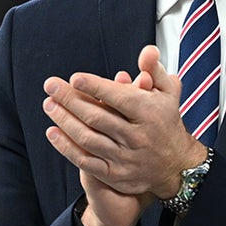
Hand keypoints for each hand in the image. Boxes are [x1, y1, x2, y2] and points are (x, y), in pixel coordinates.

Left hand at [44, 45, 209, 201]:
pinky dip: (66, 147)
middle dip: (70, 100)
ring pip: (88, 138)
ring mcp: (125, 158)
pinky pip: (86, 161)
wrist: (176, 166)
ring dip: (64, 120)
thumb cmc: (166, 123)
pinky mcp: (116, 175)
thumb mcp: (167, 93)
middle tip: (50, 86)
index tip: (74, 78)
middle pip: (97, 117)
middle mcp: (137, 136)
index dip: (95, 87)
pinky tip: (53, 132)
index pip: (119, 98)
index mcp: (149, 113)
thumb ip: (154, 70)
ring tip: (49, 104)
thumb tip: (147, 51)